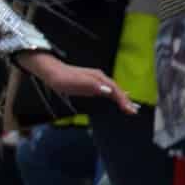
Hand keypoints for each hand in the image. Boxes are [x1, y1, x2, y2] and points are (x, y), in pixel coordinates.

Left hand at [18, 51, 136, 114]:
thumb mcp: (78, 82)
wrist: (50, 73)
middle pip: (116, 90)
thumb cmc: (63, 78)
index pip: (115, 90)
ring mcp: (95, 81)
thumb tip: (108, 90)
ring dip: (121, 99)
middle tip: (134, 112)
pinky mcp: (91, 85)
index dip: (124, 100)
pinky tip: (116, 101)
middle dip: (126, 100)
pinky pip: (106, 92)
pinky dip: (113, 97)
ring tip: (130, 108)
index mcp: (99, 77)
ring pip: (113, 90)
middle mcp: (100, 78)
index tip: (131, 110)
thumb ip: (93, 86)